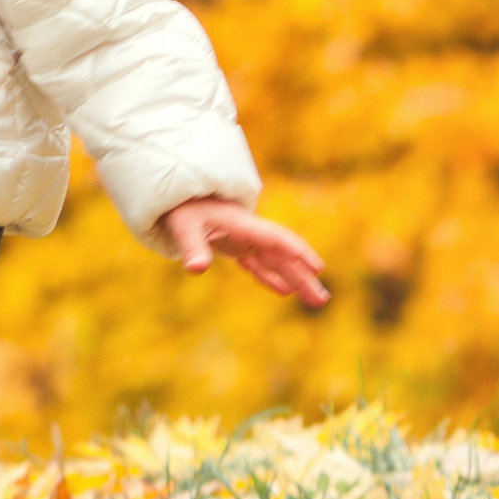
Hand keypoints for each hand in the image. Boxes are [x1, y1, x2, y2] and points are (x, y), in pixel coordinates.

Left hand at [160, 195, 328, 310]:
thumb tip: (196, 269)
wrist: (175, 198)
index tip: (318, 267)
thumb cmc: (181, 209)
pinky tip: (285, 291)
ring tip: (316, 301)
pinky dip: (270, 277)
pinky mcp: (233, 247)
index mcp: (242, 226)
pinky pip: (257, 265)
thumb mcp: (184, 227)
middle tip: (323, 299)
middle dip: (303, 276)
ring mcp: (243, 240)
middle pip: (282, 256)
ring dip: (295, 279)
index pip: (276, 240)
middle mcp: (248, 233)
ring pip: (275, 262)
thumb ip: (192, 247)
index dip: (297, 252)